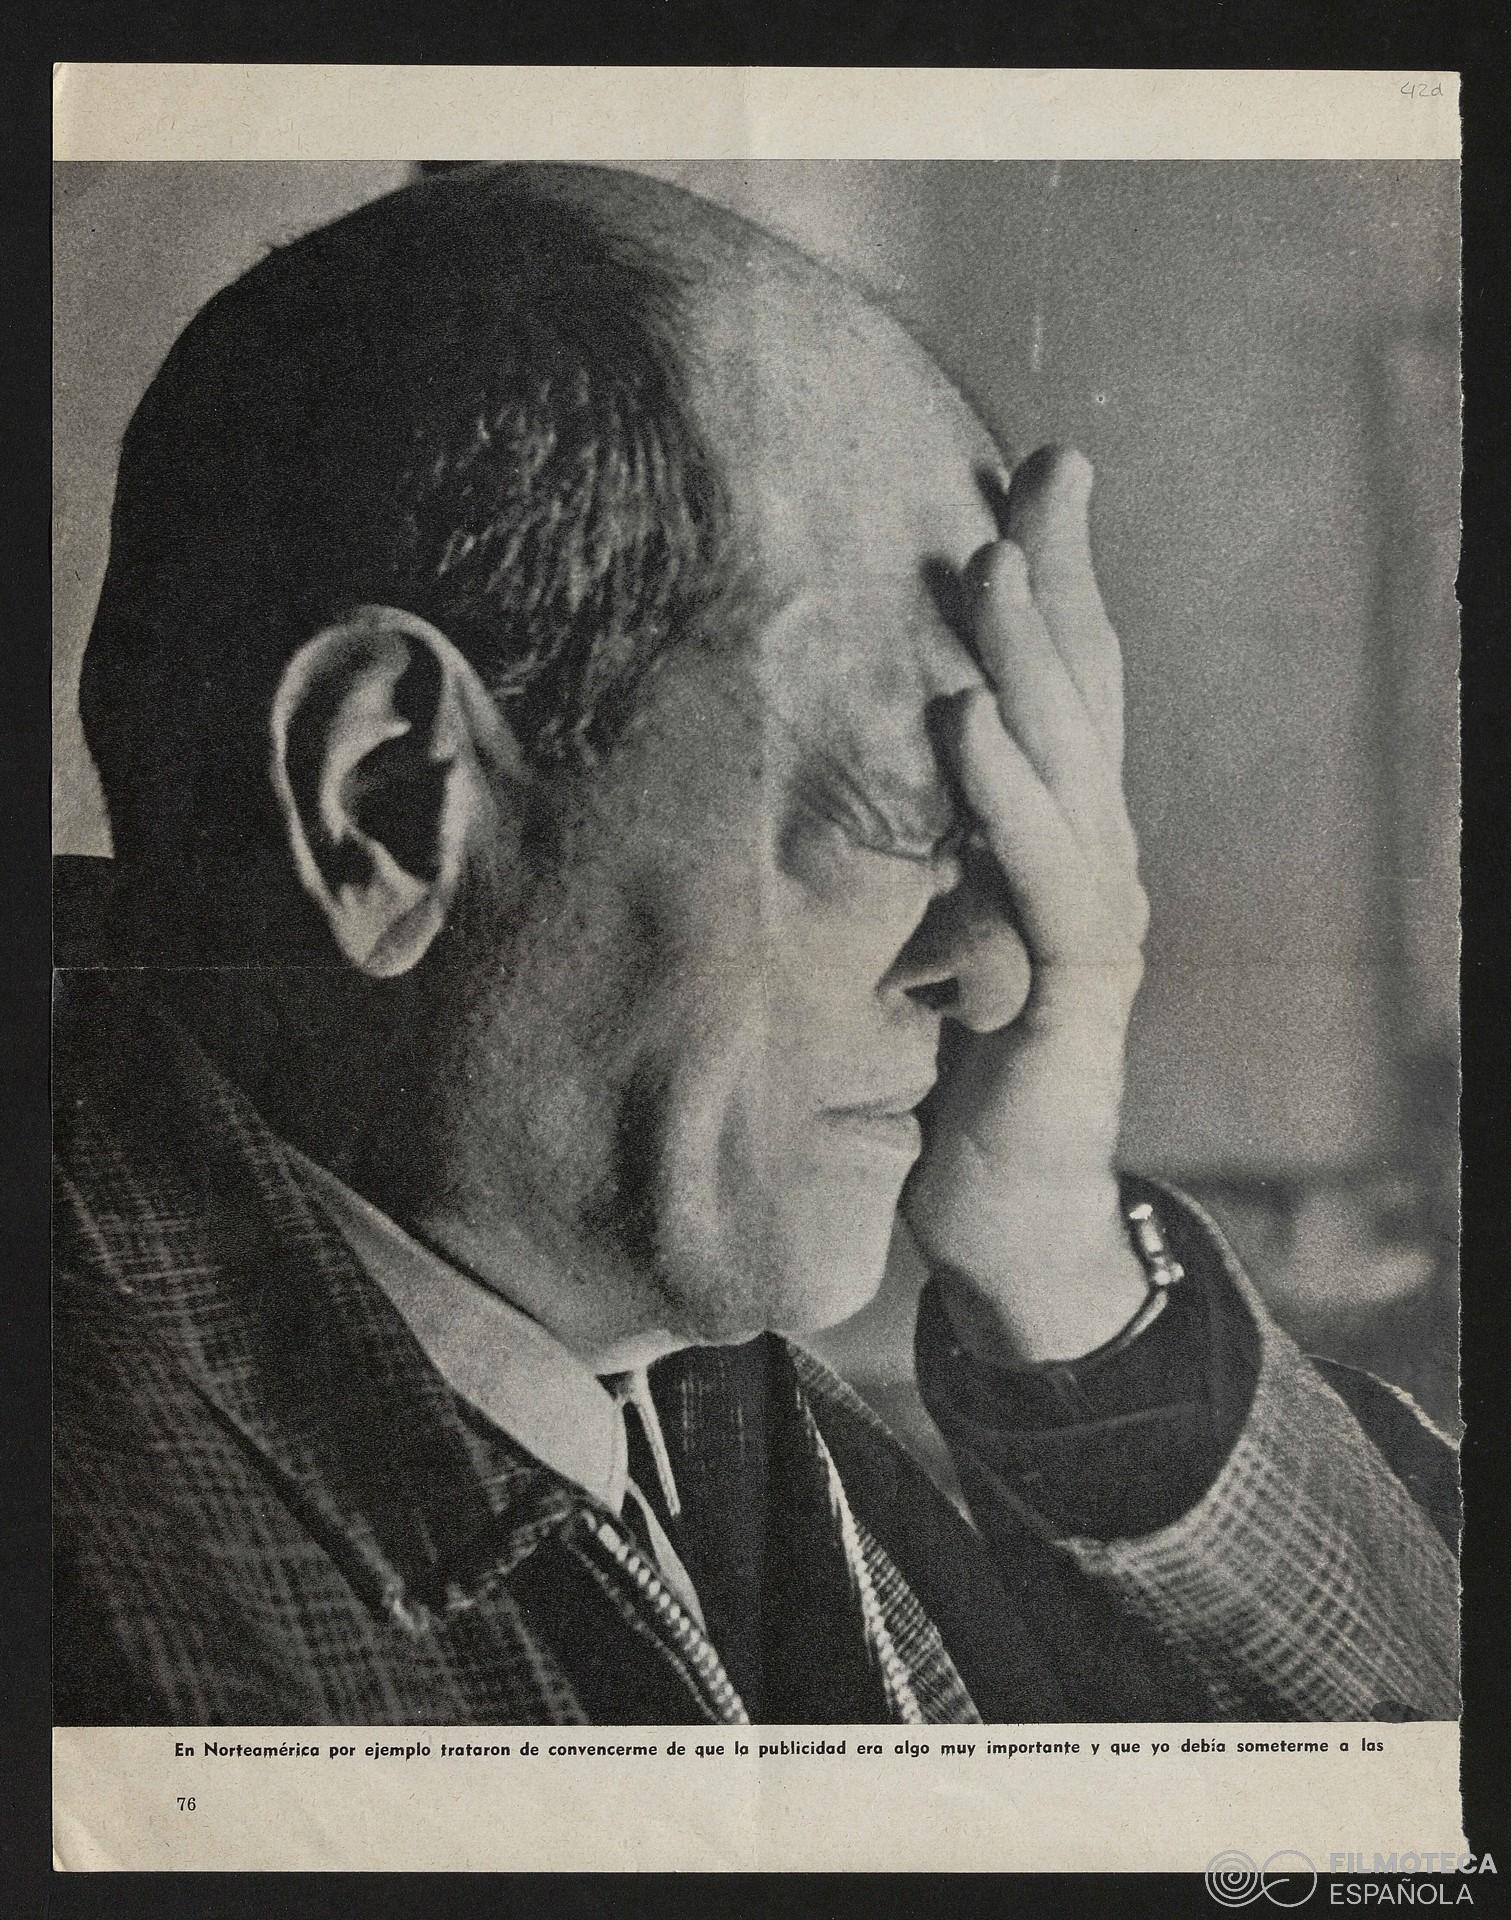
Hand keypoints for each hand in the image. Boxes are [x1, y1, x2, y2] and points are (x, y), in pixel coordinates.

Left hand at [902, 447, 1151, 1364]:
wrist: (1005, 1209)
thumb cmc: (956, 1063)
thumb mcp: (929, 928)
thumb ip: (918, 846)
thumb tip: (838, 754)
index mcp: (1055, 839)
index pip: (1062, 689)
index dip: (1057, 581)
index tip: (1031, 472)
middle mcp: (1093, 861)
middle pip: (1081, 701)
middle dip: (1056, 584)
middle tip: (1038, 474)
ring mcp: (1096, 922)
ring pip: (1070, 771)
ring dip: (1027, 664)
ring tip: (989, 564)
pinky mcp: (1075, 992)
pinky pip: (1043, 880)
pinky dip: (1006, 800)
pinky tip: (968, 725)